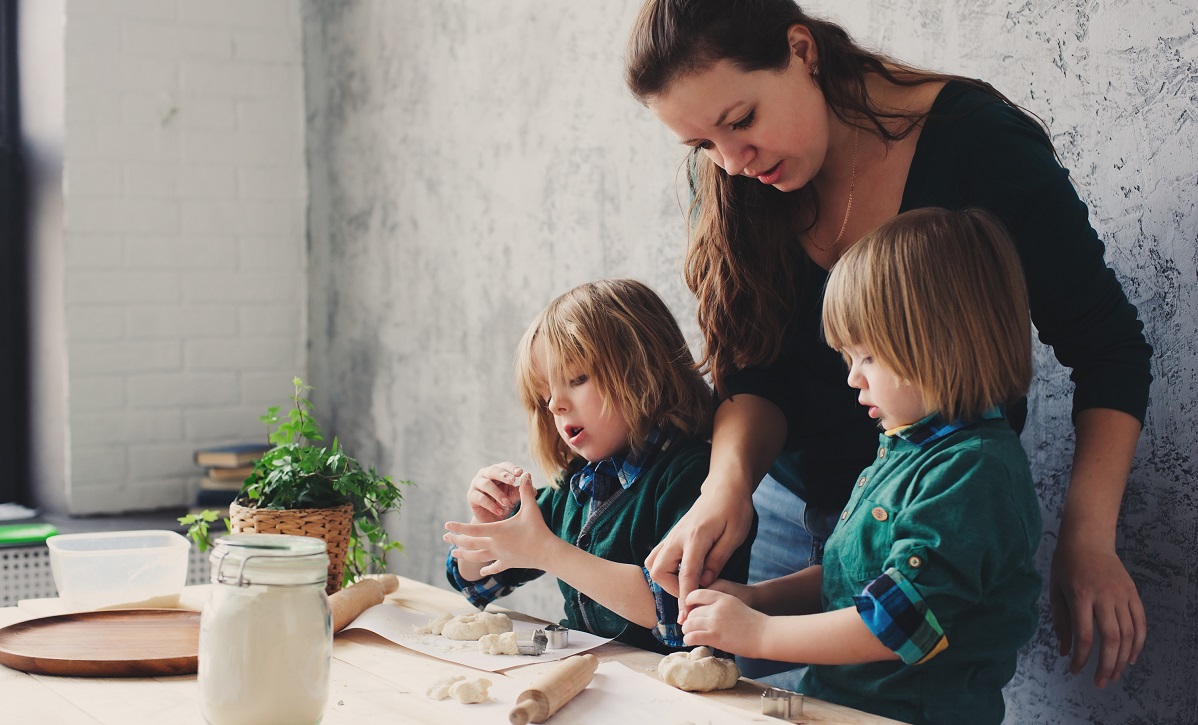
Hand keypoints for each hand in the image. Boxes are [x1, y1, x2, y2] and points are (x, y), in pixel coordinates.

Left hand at [444, 479, 553, 575]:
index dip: (459, 527)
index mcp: (497, 531)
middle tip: (445, 537)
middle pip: (471, 543)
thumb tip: (526, 474)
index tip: (447, 525)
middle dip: (456, 540)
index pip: (473, 529)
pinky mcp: (508, 563)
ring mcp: (501, 555)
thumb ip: (526, 491)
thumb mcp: (531, 508)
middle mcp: (495, 544)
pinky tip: (481, 570)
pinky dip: (487, 568)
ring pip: (478, 556)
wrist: (547, 553)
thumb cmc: (538, 529)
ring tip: (454, 553)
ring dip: (465, 554)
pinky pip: (494, 566)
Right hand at [466, 462, 525, 522]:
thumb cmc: (504, 503)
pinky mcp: (471, 496)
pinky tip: (500, 511)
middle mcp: (485, 474)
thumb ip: (521, 492)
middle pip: (493, 471)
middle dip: (503, 475)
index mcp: (497, 471)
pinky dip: (491, 505)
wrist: (492, 520)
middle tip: (512, 481)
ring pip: (486, 484)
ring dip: (498, 493)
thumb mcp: (514, 497)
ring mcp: (476, 484)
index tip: (521, 473)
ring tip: (507, 503)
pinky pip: (480, 498)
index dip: (512, 468)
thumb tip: (535, 489)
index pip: (505, 465)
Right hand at [645, 480, 754, 618]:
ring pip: (653, 563)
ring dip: (665, 580)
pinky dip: (664, 570)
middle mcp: (678, 537)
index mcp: (696, 537)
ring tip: (686, 586)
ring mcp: (672, 535)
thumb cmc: (734, 509)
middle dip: (671, 590)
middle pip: (658, 570)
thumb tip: (705, 582)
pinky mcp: (673, 535)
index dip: (685, 597)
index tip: (687, 616)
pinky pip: (658, 556)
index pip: (685, 574)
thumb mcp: (735, 535)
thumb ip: (718, 559)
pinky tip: (681, 574)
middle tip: (692, 596)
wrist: (724, 487)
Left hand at [681, 588, 766, 655]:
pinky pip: (692, 636)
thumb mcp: (735, 604)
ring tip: (689, 634)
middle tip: (689, 626)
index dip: (689, 601)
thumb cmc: (753, 622)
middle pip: (692, 611)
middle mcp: (716, 608)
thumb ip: (719, 605)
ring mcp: (715, 622)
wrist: (764, 634)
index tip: (688, 608)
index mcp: (722, 597)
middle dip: (688, 619)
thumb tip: (704, 613)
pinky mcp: (714, 636)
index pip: (697, 593)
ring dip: (687, 630)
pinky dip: (688, 639)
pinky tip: (691, 641)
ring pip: (689, 624)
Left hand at [1050, 541, 1145, 686]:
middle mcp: (1104, 596)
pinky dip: (1139, 643)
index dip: (1080, 657)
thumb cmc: (1066, 565)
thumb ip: (1061, 622)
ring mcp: (1121, 594)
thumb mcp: (1055, 590)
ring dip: (1123, 658)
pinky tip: (1131, 657)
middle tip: (1101, 683)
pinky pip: (1140, 622)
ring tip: (1115, 675)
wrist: (1088, 538)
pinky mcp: (1132, 593)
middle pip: (1111, 638)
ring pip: (1129, 634)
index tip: (1074, 670)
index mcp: (1080, 595)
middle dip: (1107, 665)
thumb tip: (1064, 652)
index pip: (1084, 635)